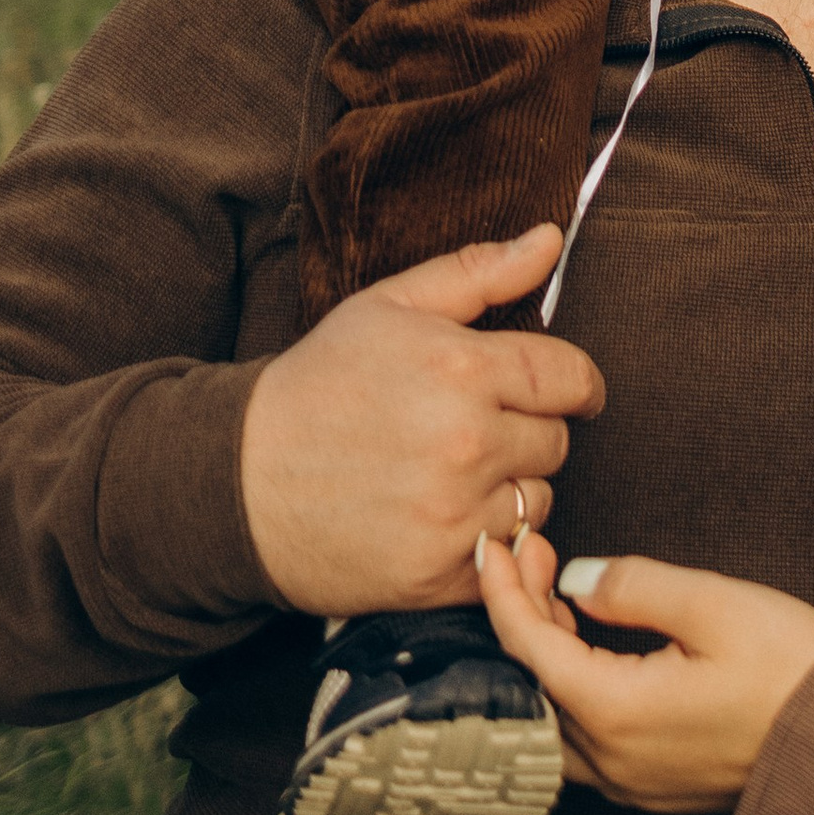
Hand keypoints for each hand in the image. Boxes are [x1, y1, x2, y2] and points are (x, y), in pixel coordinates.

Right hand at [239, 229, 604, 615]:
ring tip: (456, 475)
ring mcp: (452, 516)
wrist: (238, 484)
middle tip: (479, 429)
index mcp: (462, 370)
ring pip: (538, 502)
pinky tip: (445, 519)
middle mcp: (466, 444)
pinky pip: (508, 558)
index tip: (566, 391)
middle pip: (556, 441)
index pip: (570, 378)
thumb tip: (552, 238)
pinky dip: (489, 543)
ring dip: (512, 489)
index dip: (575, 383)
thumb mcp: (389, 306)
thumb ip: (480, 272)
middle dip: (529, 431)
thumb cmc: (317, 386)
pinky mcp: (436, 576)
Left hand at [478, 535, 813, 811]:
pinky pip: (583, 736)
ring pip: (553, 716)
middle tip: (536, 555)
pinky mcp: (649, 786)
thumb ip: (635, 586)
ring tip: (557, 593)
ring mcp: (628, 781)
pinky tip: (589, 646)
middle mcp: (609, 758)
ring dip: (545, 652)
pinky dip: (571, 685)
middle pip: (532, 683)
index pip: (531, 646)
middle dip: (522, 613)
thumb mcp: (715, 605)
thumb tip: (577, 580)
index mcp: (616, 711)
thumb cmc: (789, 673)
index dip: (505, 590)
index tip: (495, 545)